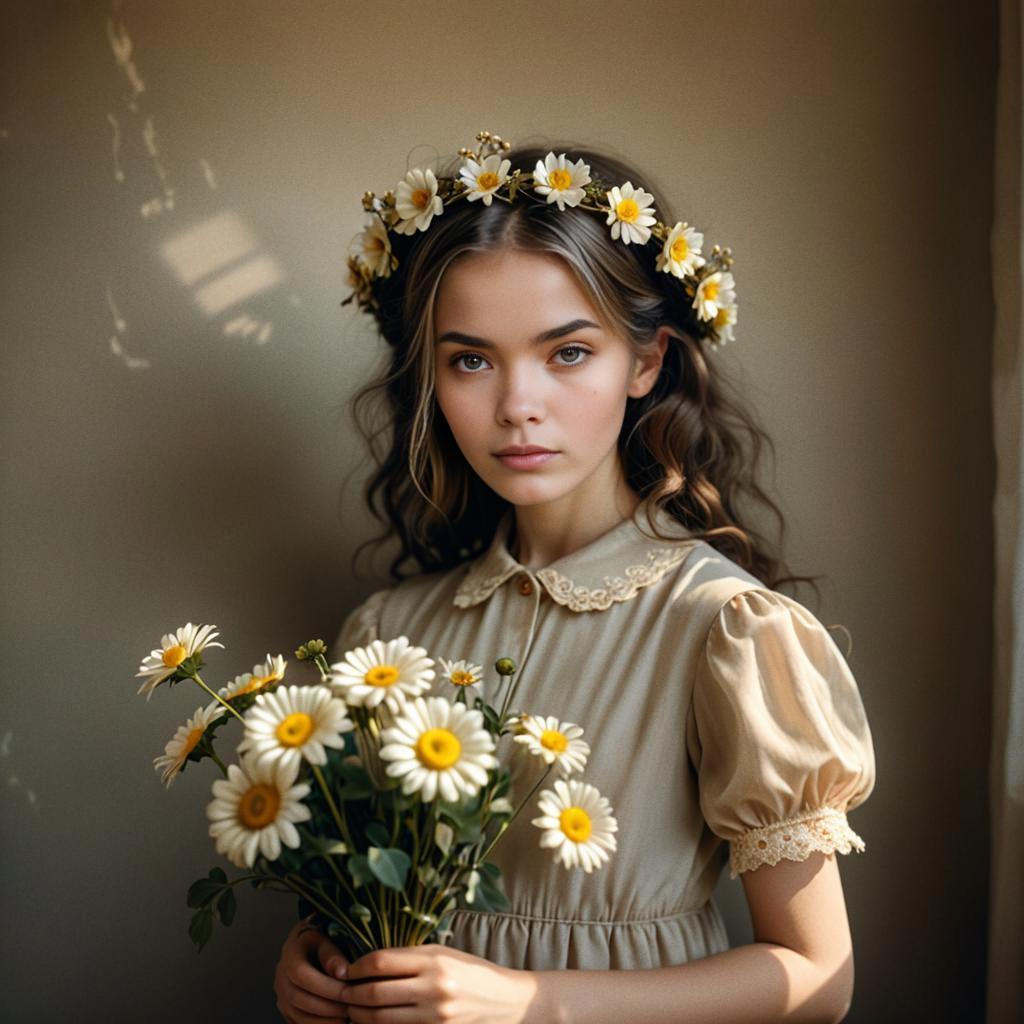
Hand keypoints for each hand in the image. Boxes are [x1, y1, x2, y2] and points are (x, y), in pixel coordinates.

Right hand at [274, 917, 350, 1022]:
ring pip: (297, 1014)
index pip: (302, 975)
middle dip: (327, 1006)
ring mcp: (281, 994)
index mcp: (290, 953)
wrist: (310, 941)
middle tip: (350, 1009)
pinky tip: (335, 1022)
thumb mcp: (327, 936)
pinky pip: (298, 1022)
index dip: (325, 986)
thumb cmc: (322, 936)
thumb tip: (342, 972)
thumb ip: (332, 953)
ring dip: (322, 1020)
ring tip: (345, 1018)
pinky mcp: (286, 1008)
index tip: (347, 992)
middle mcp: (281, 975)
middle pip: (298, 997)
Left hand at [341, 944, 536, 1023]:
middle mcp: (433, 988)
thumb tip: (367, 963)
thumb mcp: (441, 953)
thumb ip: (408, 958)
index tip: (347, 969)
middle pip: (374, 993)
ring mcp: (435, 1015)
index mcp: (433, 960)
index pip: (380, 962)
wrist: (504, 1001)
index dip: (356, 967)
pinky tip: (373, 1022)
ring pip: (380, 1019)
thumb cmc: (469, 971)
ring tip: (351, 1009)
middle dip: (351, 994)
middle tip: (341, 992)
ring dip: (359, 1016)